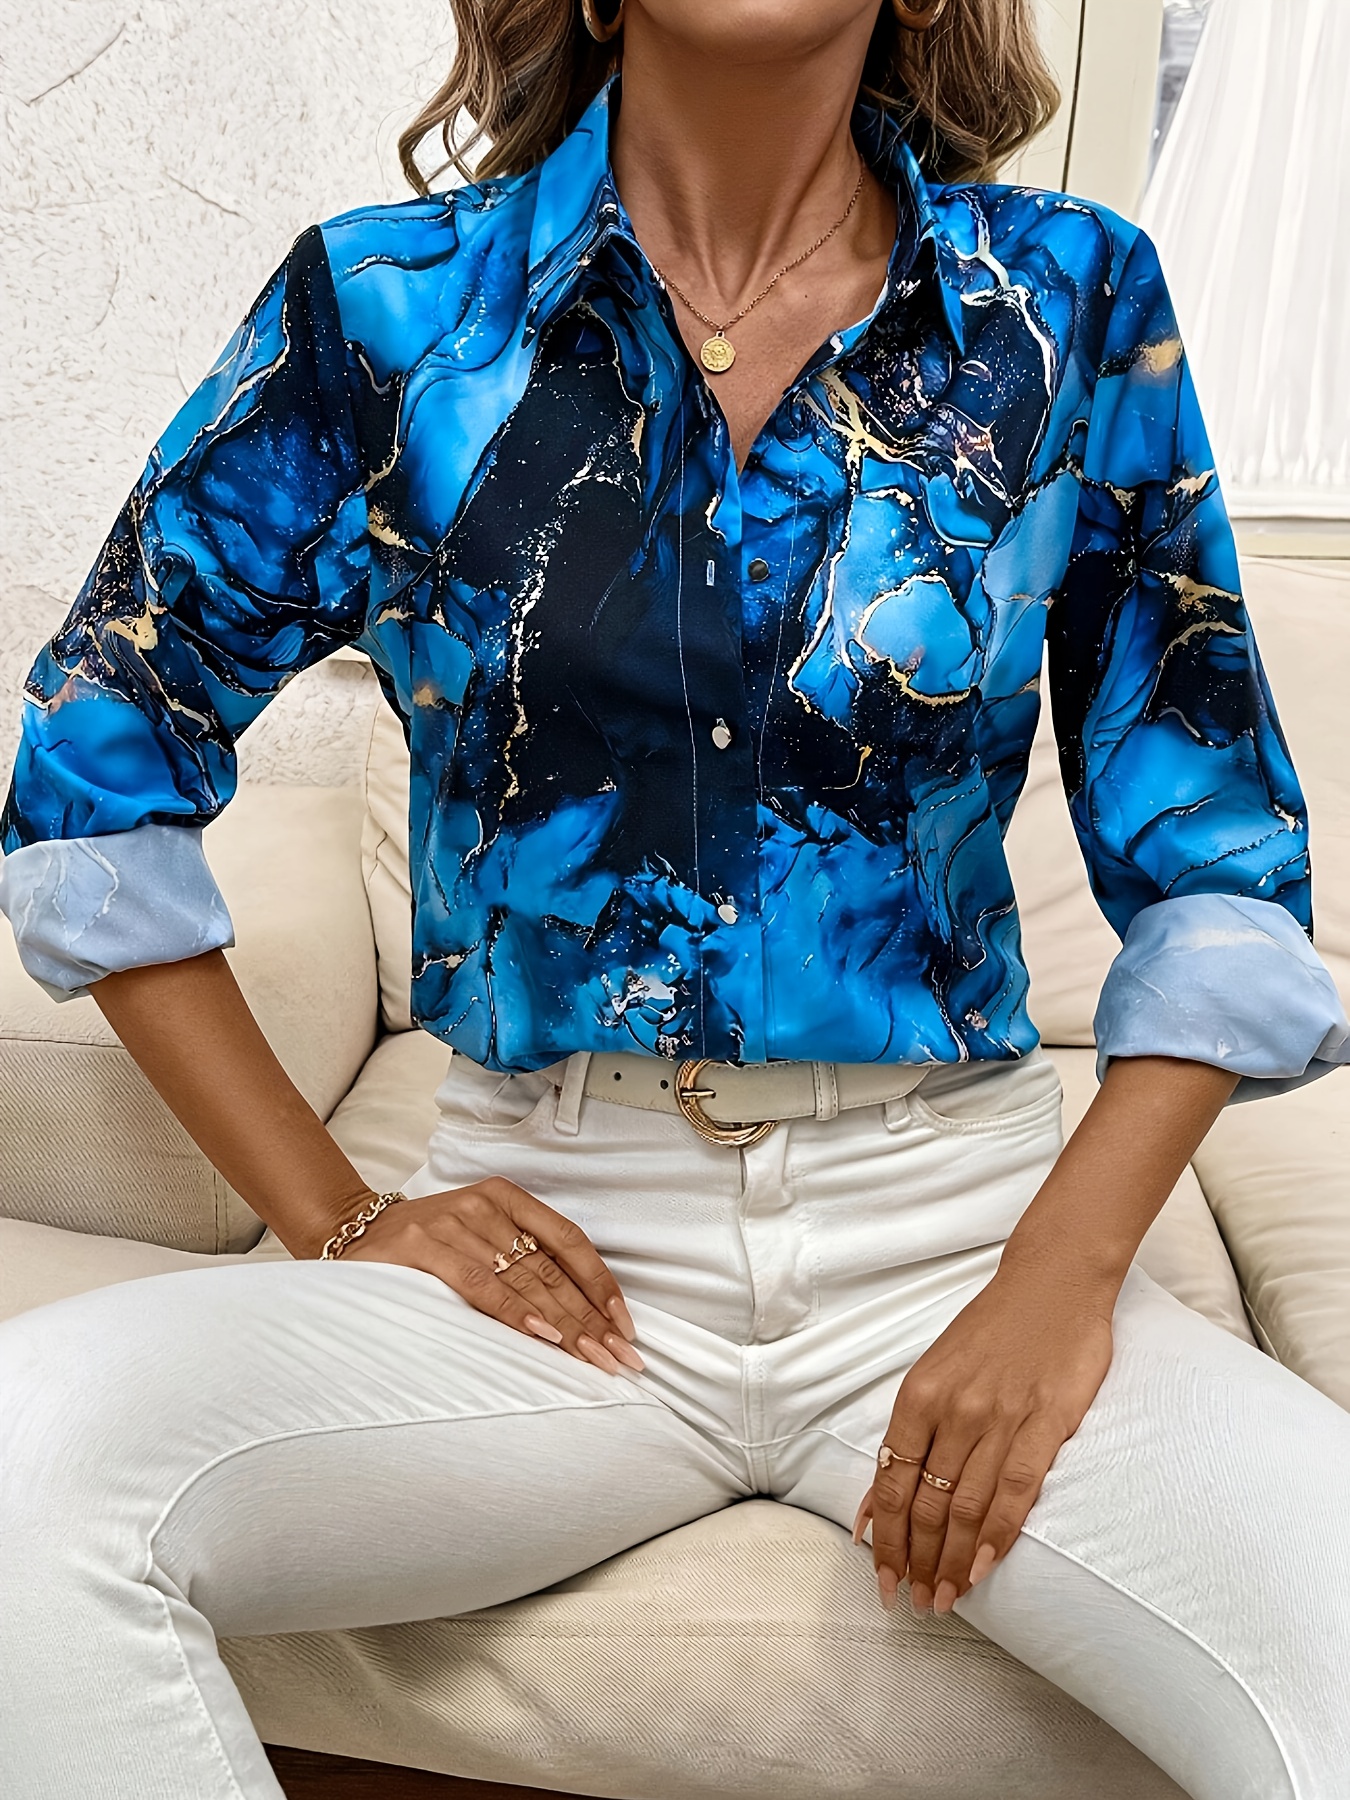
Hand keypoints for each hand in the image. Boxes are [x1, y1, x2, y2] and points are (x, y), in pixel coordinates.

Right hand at [339, 1177, 643, 1376]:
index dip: (600, 1284)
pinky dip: (513, 1312)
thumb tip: (582, 1317)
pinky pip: (479, 1285)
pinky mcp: (421, 1247)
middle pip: (552, 1269)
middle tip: (621, 1358)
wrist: (353, 1232)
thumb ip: (522, 1264)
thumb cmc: (427, 1248)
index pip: (569, 1240)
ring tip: (593, 1358)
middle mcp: (484, 1206)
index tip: (625, 1325)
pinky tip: (542, 1336)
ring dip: (564, 1326)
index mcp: (506, 1197)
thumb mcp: (479, 1241)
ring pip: (523, 1280)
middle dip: (591, 1319)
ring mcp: (452, 1223)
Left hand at [853, 1261, 1113, 1614]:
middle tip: (915, 1601)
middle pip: (926, 1503)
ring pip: (966, 1505)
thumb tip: (877, 1498)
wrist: (1052, 1280)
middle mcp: (954, 1409)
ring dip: (952, 1560)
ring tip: (946, 1597)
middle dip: (916, 1560)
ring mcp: (1000, 1417)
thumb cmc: (992, 1328)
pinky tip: (984, 1566)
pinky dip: (998, 1535)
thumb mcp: (936, 1371)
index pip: (891, 1483)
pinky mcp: (1046, 1421)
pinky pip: (1017, 1490)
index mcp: (919, 1395)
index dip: (884, 1538)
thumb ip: (912, 1434)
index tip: (881, 1577)